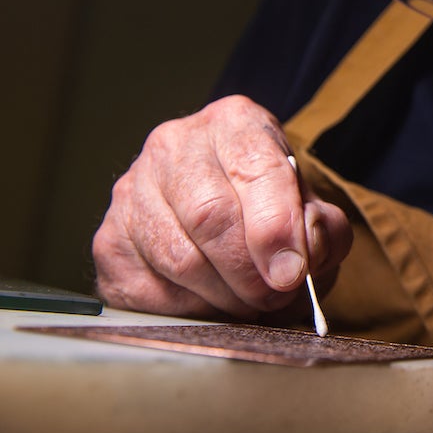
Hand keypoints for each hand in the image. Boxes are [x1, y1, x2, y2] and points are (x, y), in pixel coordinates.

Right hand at [92, 95, 351, 318]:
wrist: (227, 210)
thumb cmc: (273, 209)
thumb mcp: (313, 208)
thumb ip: (323, 230)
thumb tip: (301, 260)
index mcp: (234, 122)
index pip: (254, 169)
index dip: (275, 228)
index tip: (291, 272)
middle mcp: (175, 146)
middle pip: (209, 215)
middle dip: (249, 271)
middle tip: (274, 297)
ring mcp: (132, 191)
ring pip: (178, 258)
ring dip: (224, 296)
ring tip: (250, 303)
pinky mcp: (109, 241)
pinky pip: (148, 290)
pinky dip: (190, 310)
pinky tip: (213, 304)